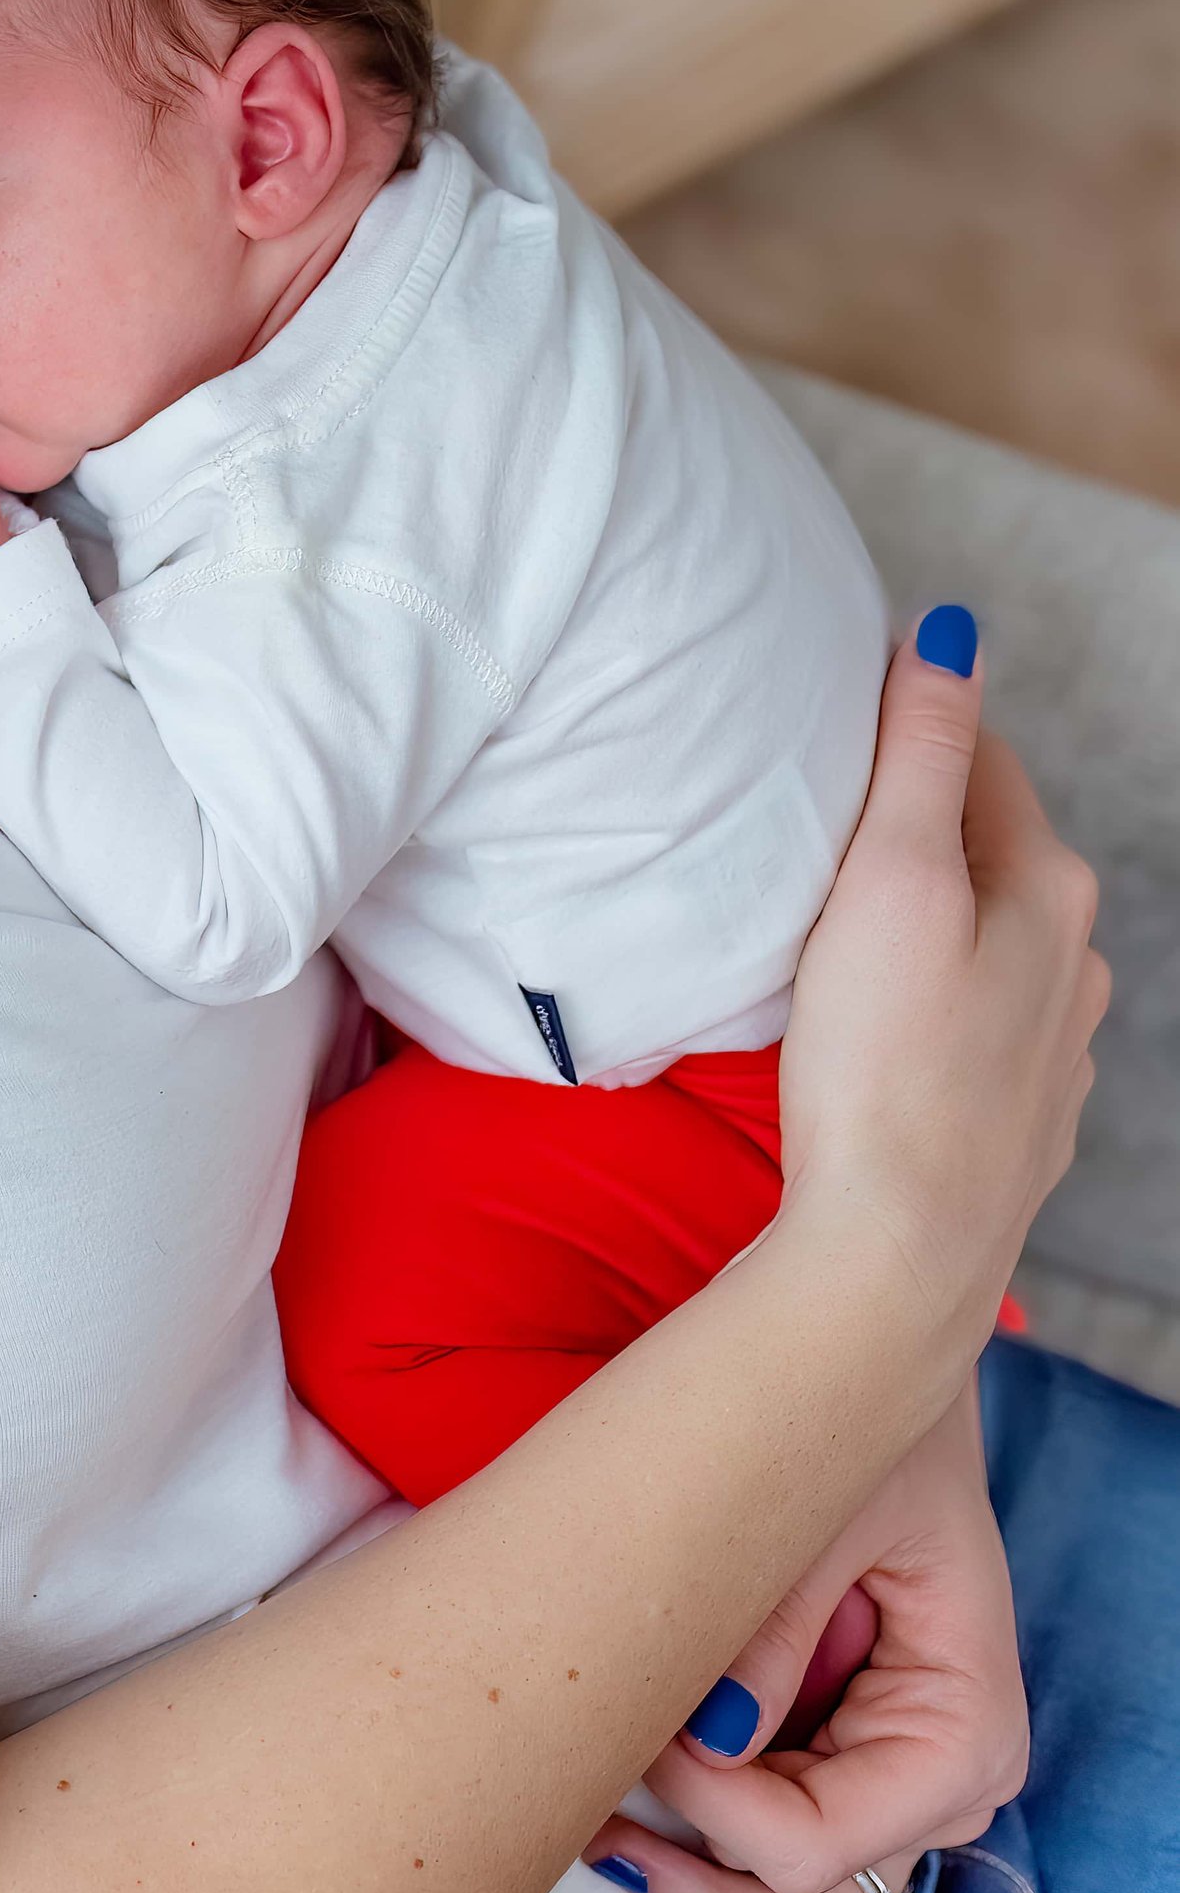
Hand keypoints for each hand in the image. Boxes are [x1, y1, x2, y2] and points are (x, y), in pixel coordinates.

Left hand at [582, 1380, 1022, 1892]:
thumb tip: (706, 1742)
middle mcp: (941, 1781)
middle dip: (699, 1879)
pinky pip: (772, 1846)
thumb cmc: (857, 1424)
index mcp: (961, 1728)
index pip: (817, 1847)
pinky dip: (699, 1838)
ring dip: (695, 1884)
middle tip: (600, 1805)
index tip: (640, 1730)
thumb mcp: (822, 1508)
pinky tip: (618, 1787)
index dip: (709, 1812)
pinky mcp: (842, 1761)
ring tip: (597, 1818)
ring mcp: (892, 1783)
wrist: (868, 1364)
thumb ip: (773, 1631)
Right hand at [773, 616, 1104, 1378]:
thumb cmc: (882, 1065)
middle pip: (988, 850)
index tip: (832, 728)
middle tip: (816, 827)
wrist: (897, 1254)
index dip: (905, 729)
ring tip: (834, 930)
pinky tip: (877, 1031)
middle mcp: (1075, 964)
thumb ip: (921, 754)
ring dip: (925, 921)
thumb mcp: (891, 878)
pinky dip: (929, 1003)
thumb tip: (954, 638)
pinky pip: (973, 1022)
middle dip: (914, 827)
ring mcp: (1052, 1050)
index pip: (980, 758)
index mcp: (1050, 888)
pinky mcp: (1017, 1121)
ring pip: (986, 941)